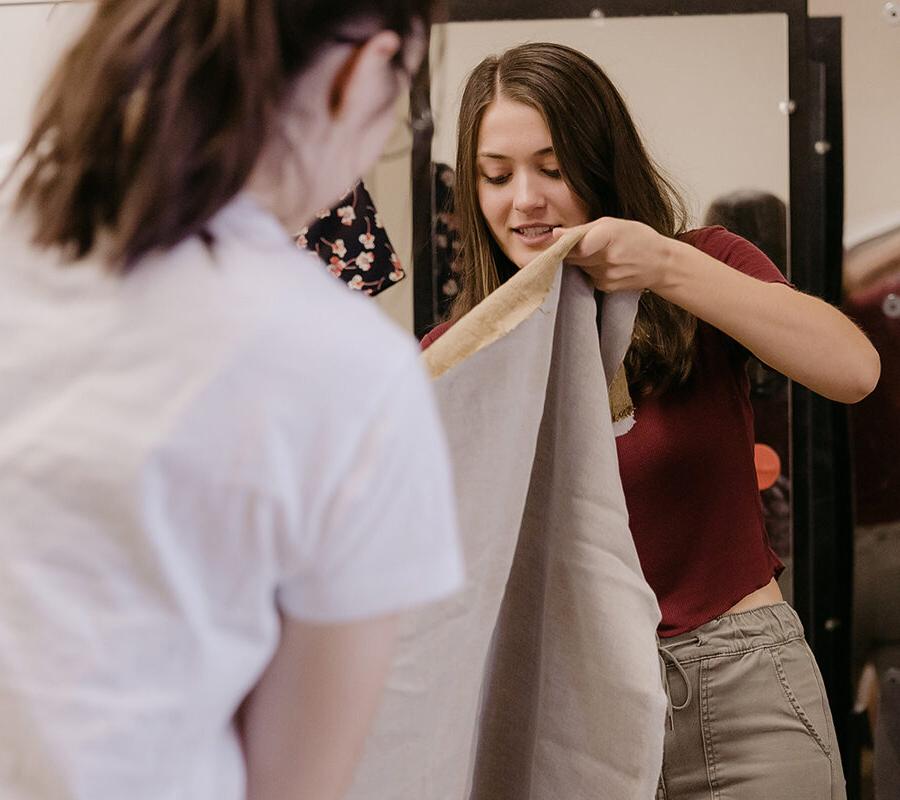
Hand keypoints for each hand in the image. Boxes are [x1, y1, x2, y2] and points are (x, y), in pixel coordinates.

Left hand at [552, 217, 674, 292]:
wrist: (661, 263)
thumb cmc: (637, 238)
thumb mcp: (613, 224)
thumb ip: (583, 229)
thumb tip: (555, 234)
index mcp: (610, 235)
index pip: (578, 246)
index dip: (564, 245)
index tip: (557, 241)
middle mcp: (608, 257)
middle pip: (573, 256)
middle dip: (568, 250)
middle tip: (574, 243)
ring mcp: (606, 275)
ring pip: (579, 266)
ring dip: (580, 260)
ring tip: (596, 252)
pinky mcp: (605, 286)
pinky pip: (587, 276)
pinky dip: (590, 270)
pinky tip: (603, 264)